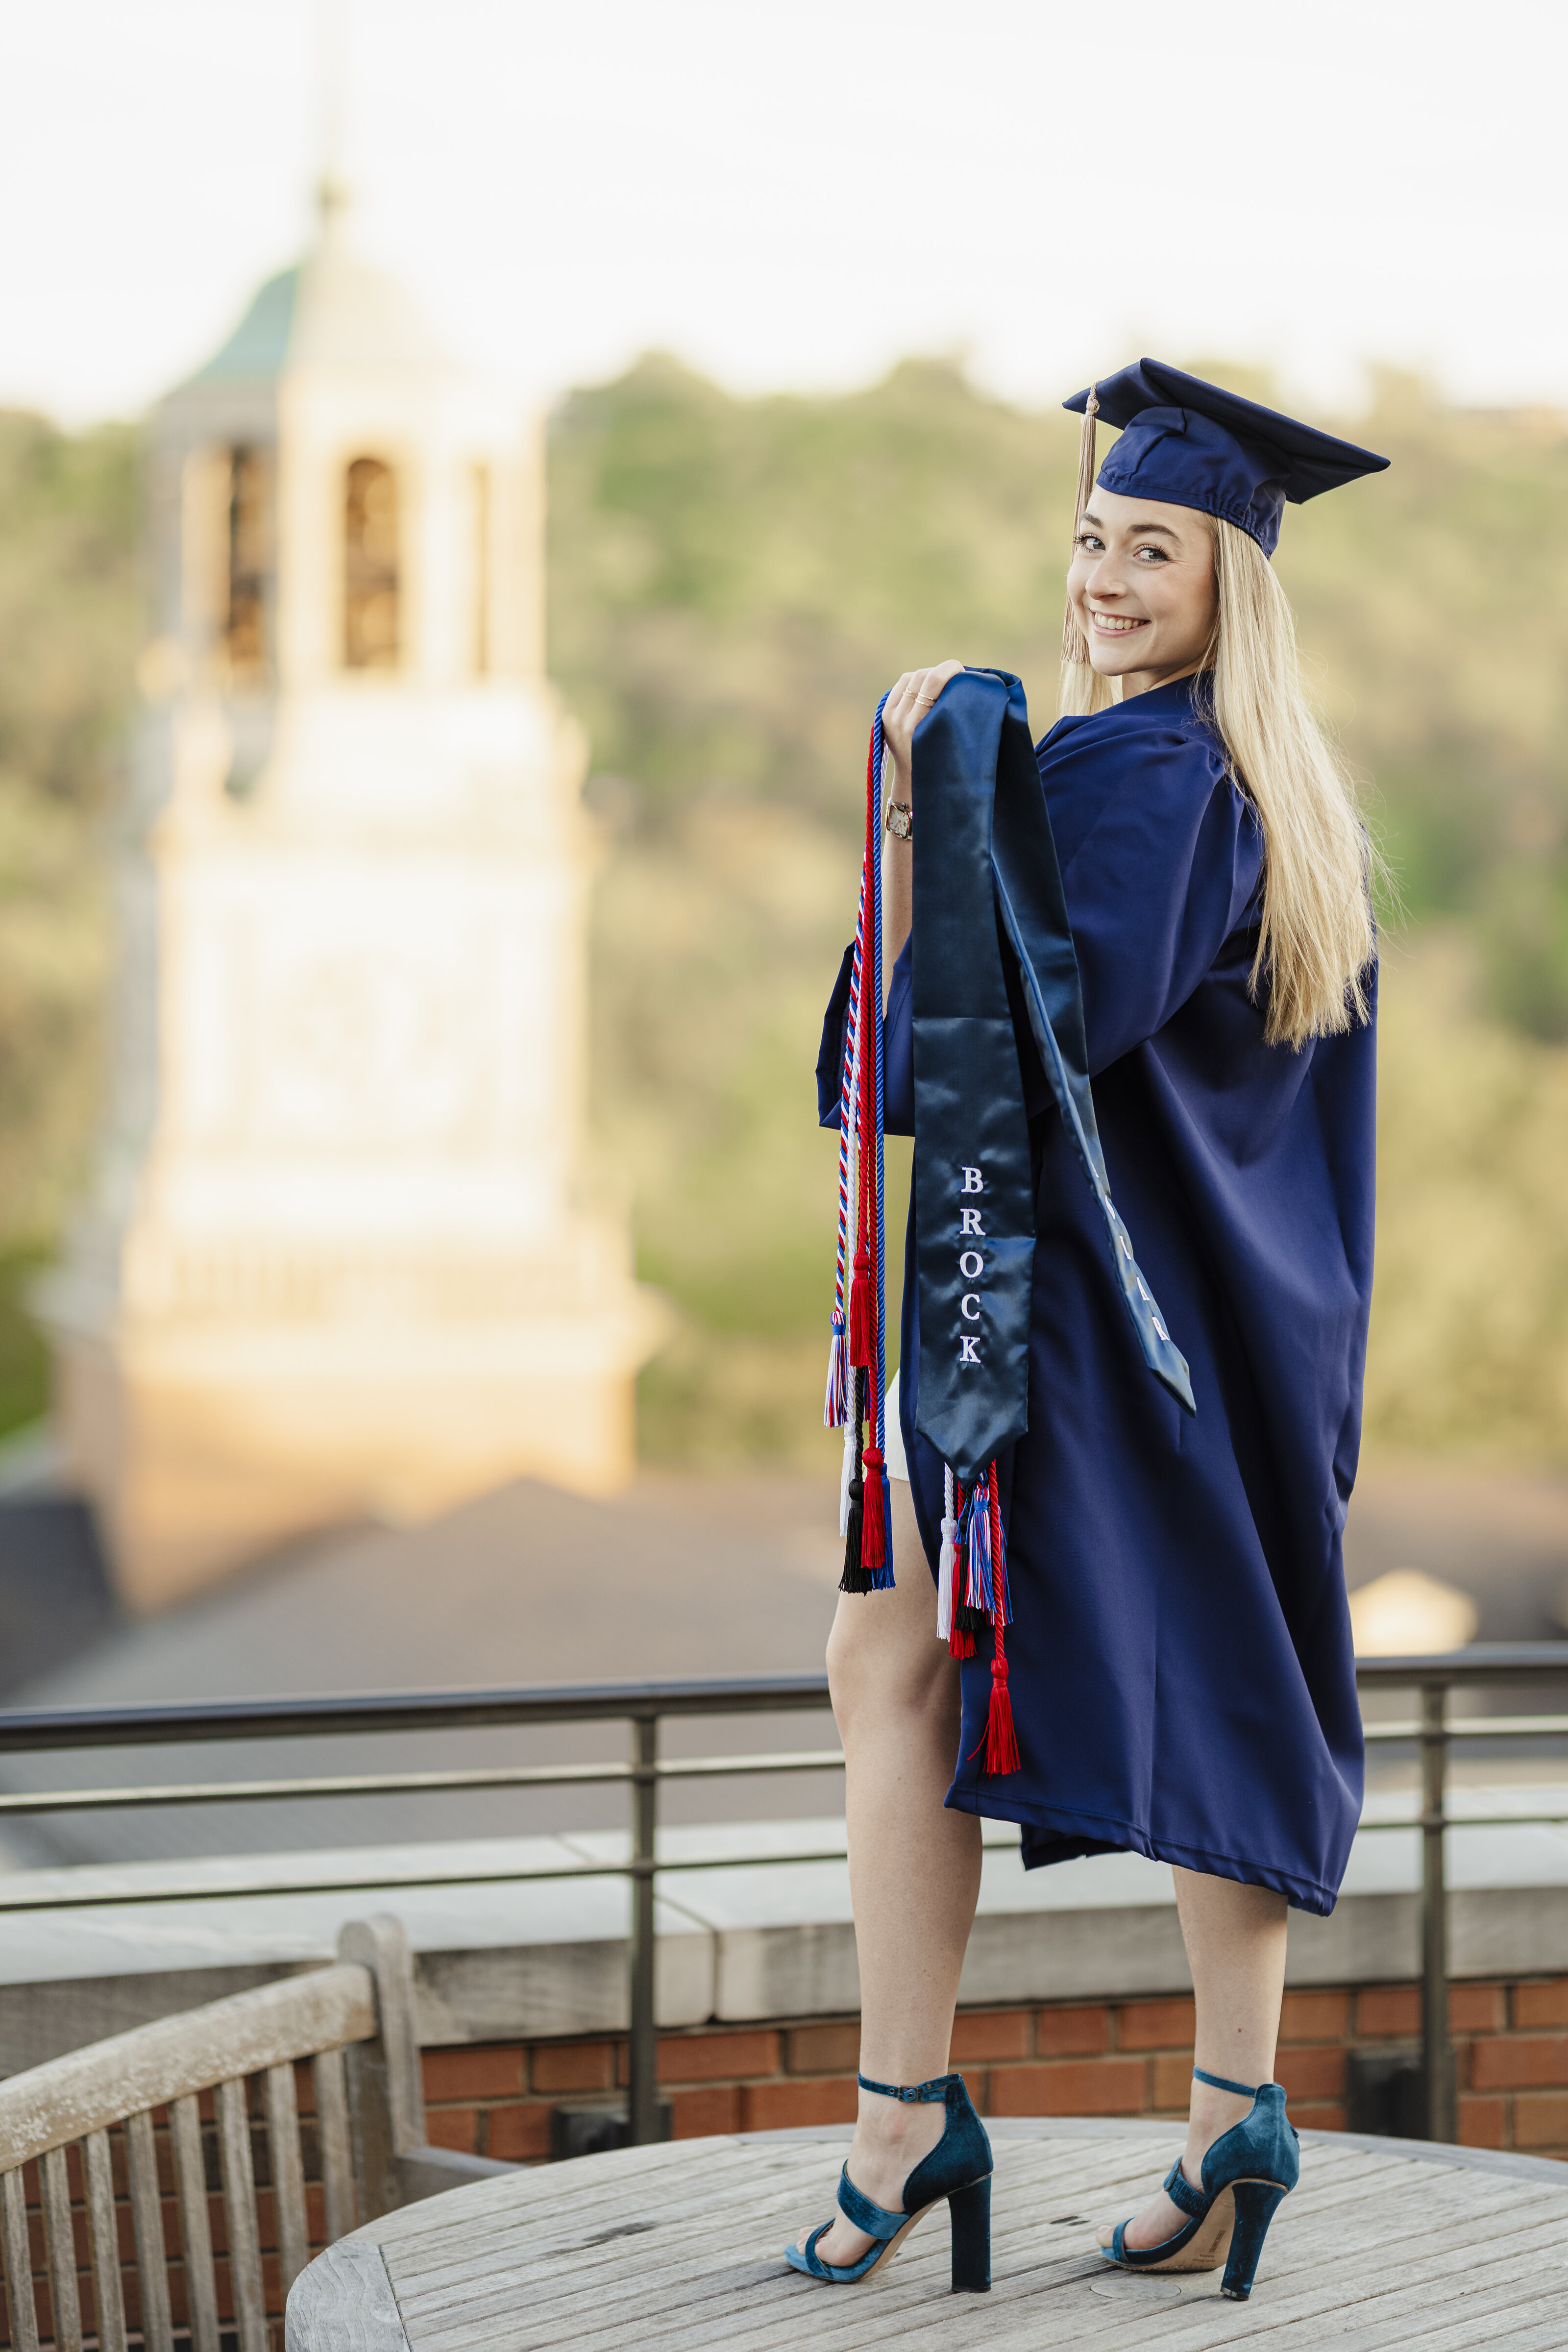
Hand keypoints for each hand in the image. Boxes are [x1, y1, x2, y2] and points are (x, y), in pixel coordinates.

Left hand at [880, 662, 964, 794]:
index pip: (933, 680)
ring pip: (912, 677)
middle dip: (942, 671)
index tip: (963, 672)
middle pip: (922, 675)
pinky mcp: (885, 714)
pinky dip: (916, 681)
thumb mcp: (952, 741)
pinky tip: (926, 687)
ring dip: (929, 675)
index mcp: (919, 725)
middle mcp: (902, 719)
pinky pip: (902, 684)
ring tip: (941, 683)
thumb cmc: (941, 762)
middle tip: (956, 675)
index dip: (951, 669)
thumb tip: (968, 680)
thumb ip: (956, 713)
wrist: (913, 782)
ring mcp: (891, 716)